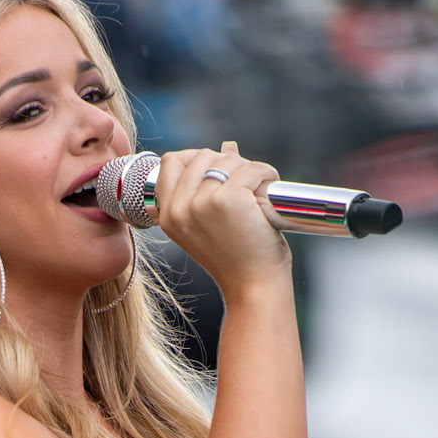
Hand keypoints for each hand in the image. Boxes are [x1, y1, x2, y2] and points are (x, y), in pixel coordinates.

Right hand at [154, 140, 289, 301]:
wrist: (253, 288)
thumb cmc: (236, 259)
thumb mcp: (206, 226)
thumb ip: (204, 191)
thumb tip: (227, 149)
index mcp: (169, 216)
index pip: (170, 162)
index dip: (195, 158)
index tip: (217, 170)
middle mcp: (180, 208)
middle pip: (202, 156)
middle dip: (228, 164)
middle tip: (245, 186)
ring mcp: (203, 202)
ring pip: (228, 160)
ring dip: (249, 170)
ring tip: (258, 192)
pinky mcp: (230, 198)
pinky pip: (251, 168)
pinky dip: (266, 175)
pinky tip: (268, 193)